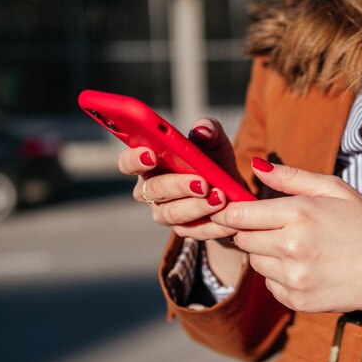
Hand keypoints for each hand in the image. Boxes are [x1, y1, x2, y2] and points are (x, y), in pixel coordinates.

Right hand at [117, 117, 242, 240]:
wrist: (232, 190)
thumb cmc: (214, 160)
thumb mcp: (215, 141)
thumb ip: (208, 130)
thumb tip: (201, 130)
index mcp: (150, 163)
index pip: (129, 162)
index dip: (135, 159)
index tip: (151, 155)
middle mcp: (151, 190)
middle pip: (154, 190)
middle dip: (177, 185)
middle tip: (202, 183)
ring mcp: (165, 212)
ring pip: (173, 213)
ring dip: (198, 206)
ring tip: (220, 198)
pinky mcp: (184, 230)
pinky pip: (196, 231)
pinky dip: (215, 225)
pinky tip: (230, 220)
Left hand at [210, 158, 361, 322]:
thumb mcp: (335, 190)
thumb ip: (292, 177)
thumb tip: (256, 166)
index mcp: (300, 214)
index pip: (240, 215)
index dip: (231, 213)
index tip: (232, 212)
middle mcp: (292, 248)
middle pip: (243, 239)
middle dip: (251, 232)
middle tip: (276, 228)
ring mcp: (294, 278)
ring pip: (255, 263)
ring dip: (266, 254)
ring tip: (297, 248)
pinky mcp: (297, 301)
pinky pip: (270, 285)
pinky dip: (279, 277)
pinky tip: (305, 268)